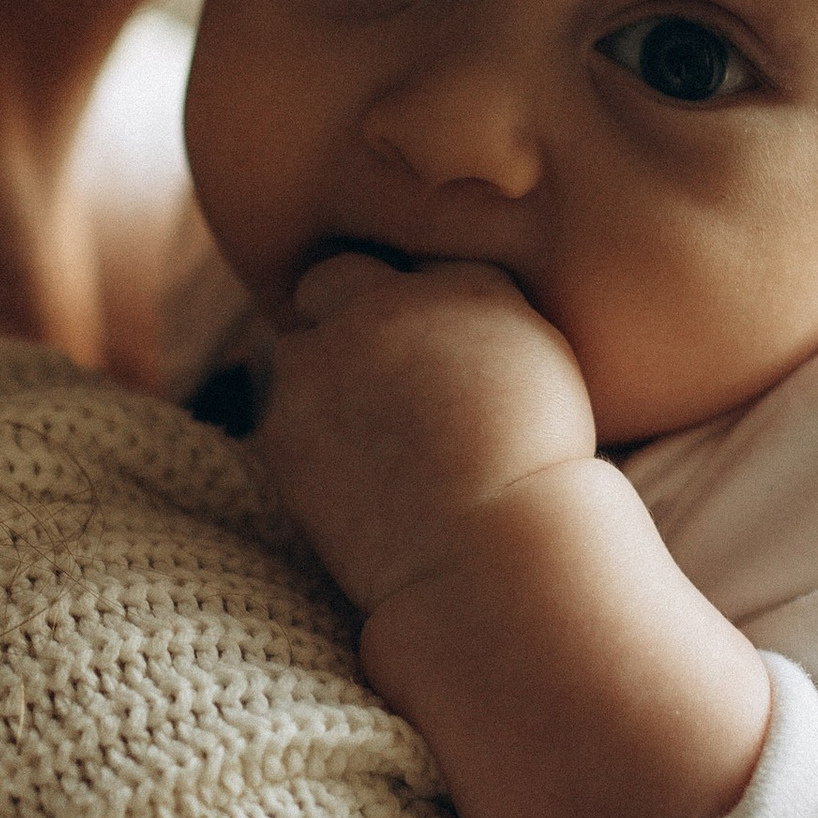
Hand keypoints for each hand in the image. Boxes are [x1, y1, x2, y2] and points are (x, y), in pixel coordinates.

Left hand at [256, 252, 596, 614]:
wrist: (494, 559)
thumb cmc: (533, 474)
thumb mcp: (535, 364)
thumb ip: (474, 311)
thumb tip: (417, 295)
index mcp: (466, 285)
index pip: (404, 258)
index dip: (402, 297)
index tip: (416, 343)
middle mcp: (386, 307)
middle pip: (330, 279)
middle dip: (339, 314)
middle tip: (372, 380)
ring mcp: (325, 363)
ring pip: (297, 350)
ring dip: (318, 380)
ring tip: (373, 446)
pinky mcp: (284, 424)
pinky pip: (281, 415)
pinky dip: (306, 441)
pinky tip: (354, 482)